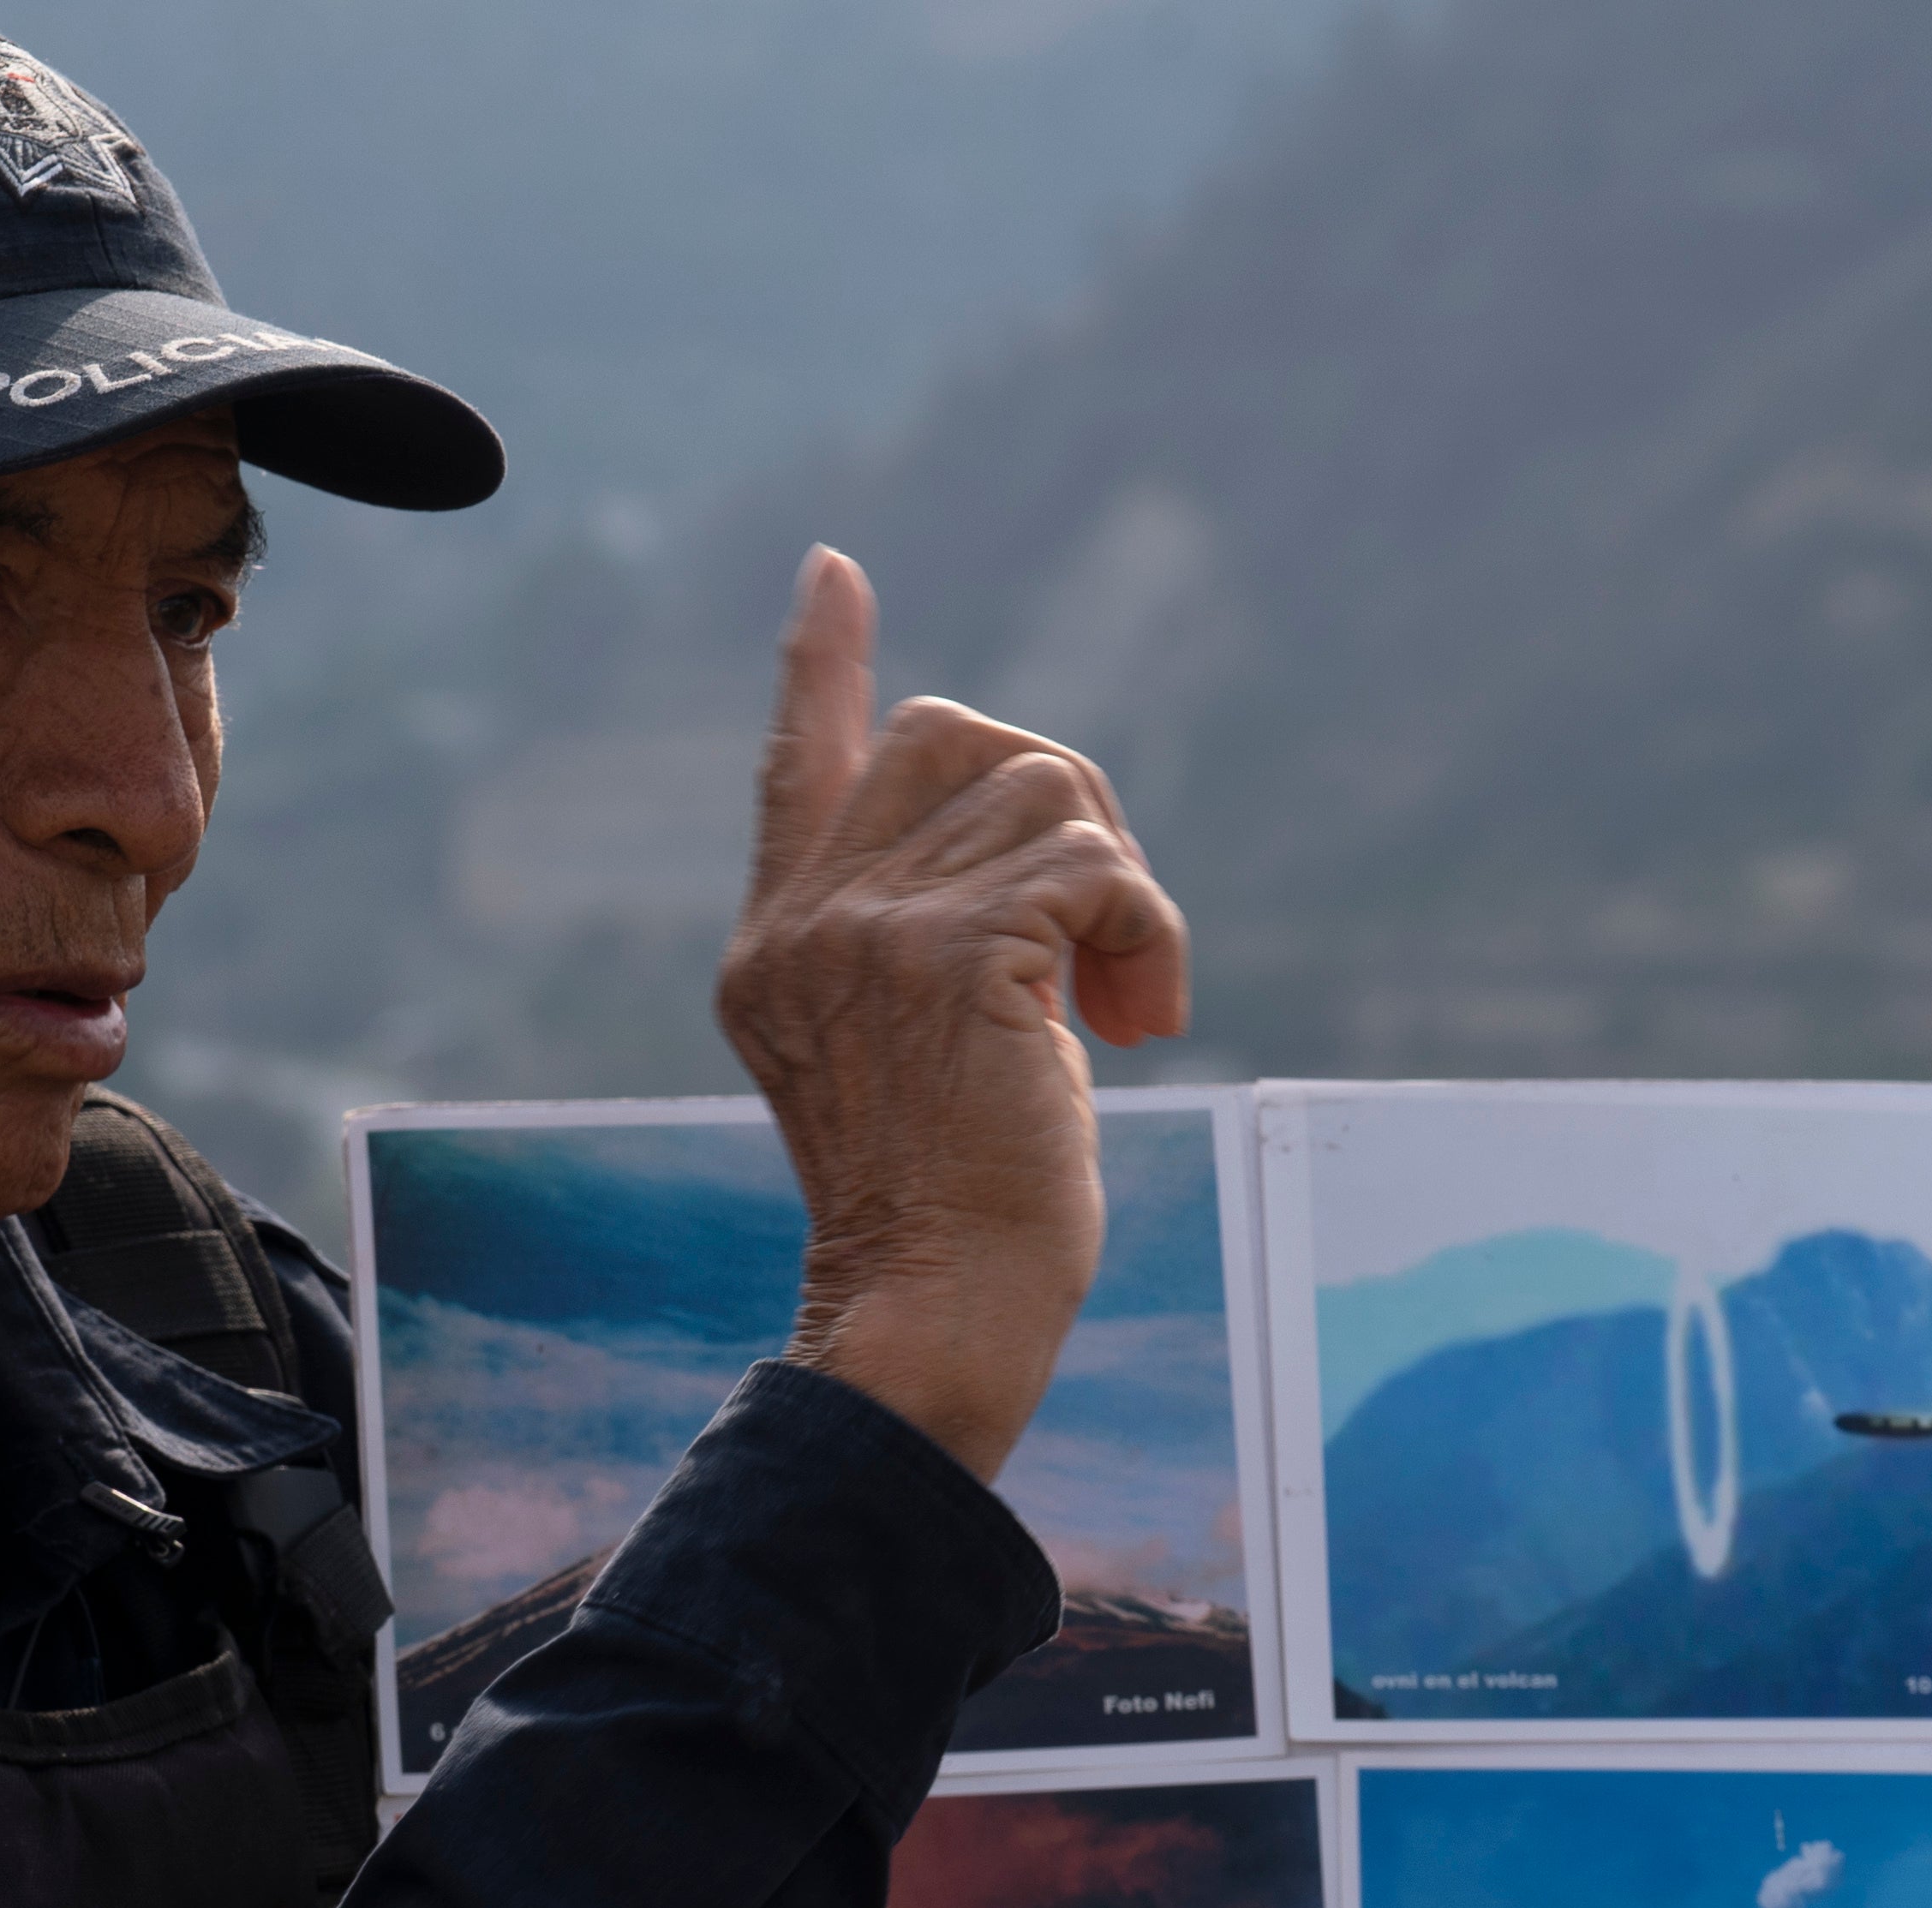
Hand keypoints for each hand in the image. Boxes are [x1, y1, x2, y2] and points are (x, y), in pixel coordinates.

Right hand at [717, 546, 1190, 1480]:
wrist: (938, 1308)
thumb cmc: (955, 1218)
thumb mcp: (919, 1057)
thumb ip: (931, 944)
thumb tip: (1037, 841)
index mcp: (781, 945)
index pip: (798, 763)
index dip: (824, 662)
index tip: (835, 575)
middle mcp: (810, 921)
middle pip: (967, 743)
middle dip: (1071, 807)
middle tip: (1109, 937)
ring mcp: (874, 930)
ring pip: (1051, 794)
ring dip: (1126, 893)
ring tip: (1124, 1007)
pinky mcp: (962, 954)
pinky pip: (1100, 868)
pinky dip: (1151, 931)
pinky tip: (1141, 1020)